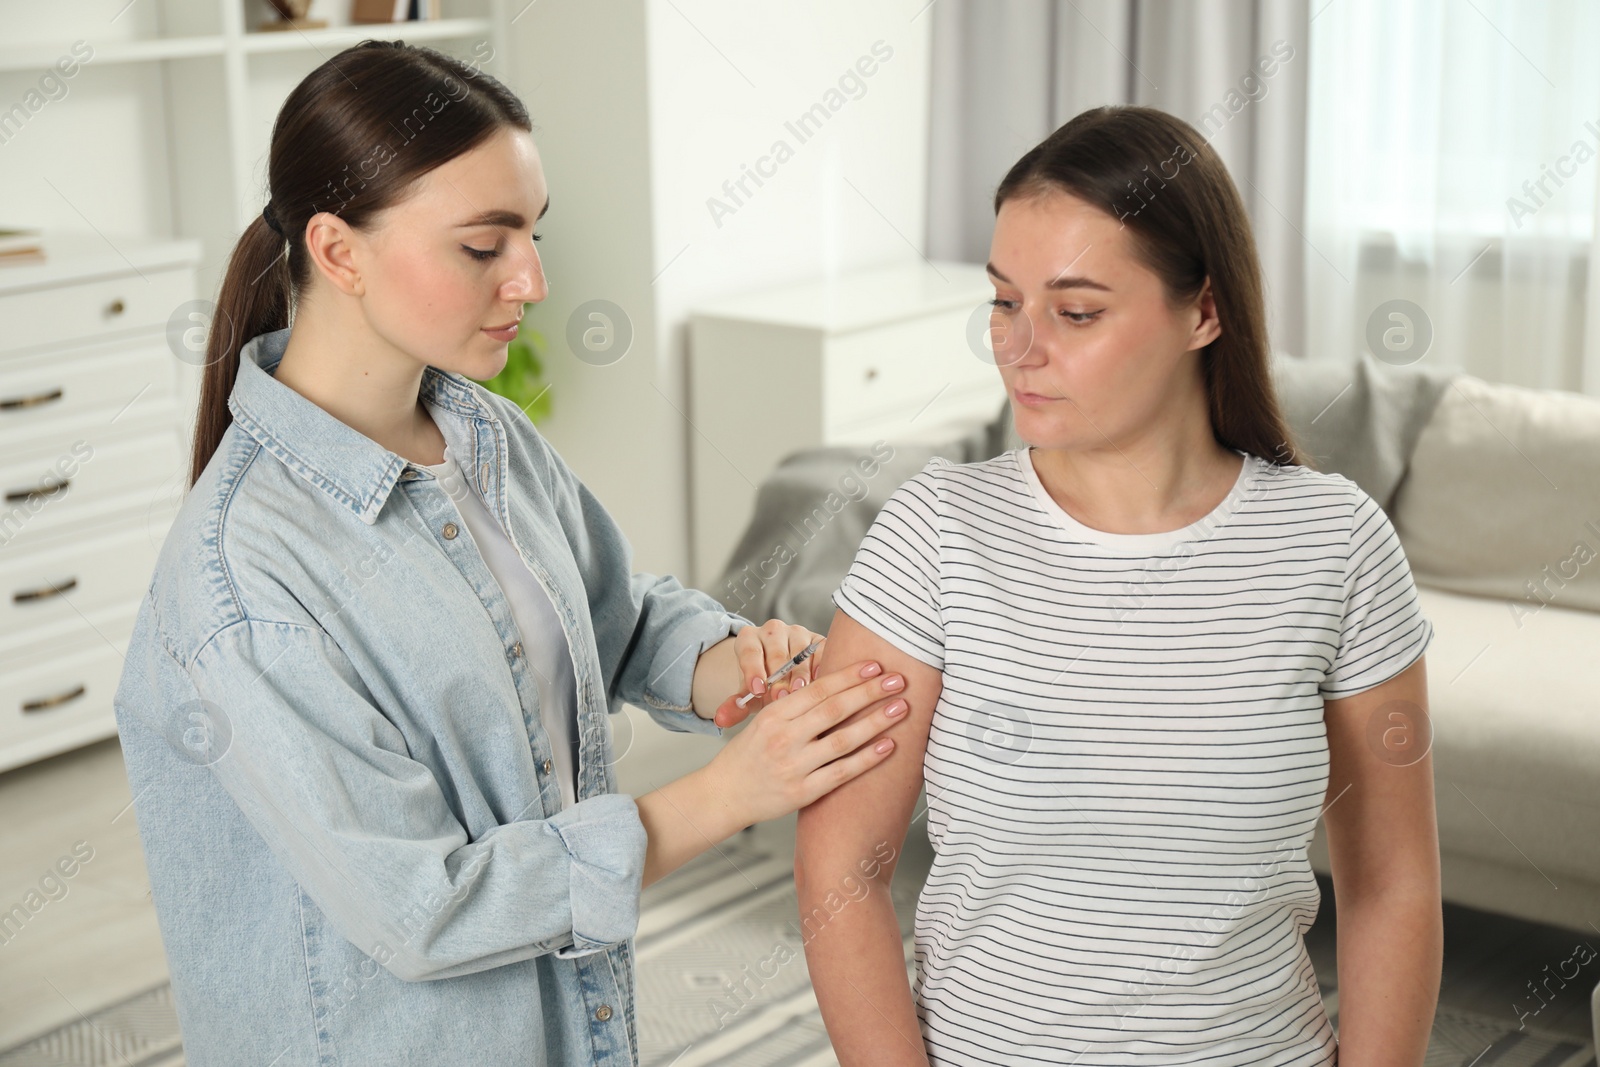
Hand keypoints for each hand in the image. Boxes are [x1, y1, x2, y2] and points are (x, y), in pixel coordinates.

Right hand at [702, 658, 906, 827]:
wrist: (724, 795)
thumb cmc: (748, 755)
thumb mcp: (763, 721)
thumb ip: (794, 706)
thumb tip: (835, 685)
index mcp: (774, 715)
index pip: (817, 689)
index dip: (849, 675)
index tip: (875, 665)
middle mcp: (783, 738)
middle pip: (834, 710)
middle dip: (869, 692)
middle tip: (898, 680)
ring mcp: (794, 767)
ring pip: (843, 740)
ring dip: (876, 722)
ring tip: (901, 708)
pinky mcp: (803, 792)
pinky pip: (842, 772)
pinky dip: (868, 759)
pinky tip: (889, 746)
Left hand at [714, 618, 826, 727]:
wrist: (783, 677)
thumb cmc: (764, 685)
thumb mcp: (748, 696)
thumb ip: (735, 706)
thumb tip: (721, 719)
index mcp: (749, 638)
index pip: (749, 651)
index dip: (753, 670)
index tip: (757, 690)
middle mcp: (772, 630)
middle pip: (775, 651)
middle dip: (778, 676)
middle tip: (780, 696)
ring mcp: (797, 632)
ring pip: (799, 651)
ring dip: (800, 673)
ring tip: (798, 692)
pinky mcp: (818, 640)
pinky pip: (820, 651)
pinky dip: (820, 667)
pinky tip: (819, 684)